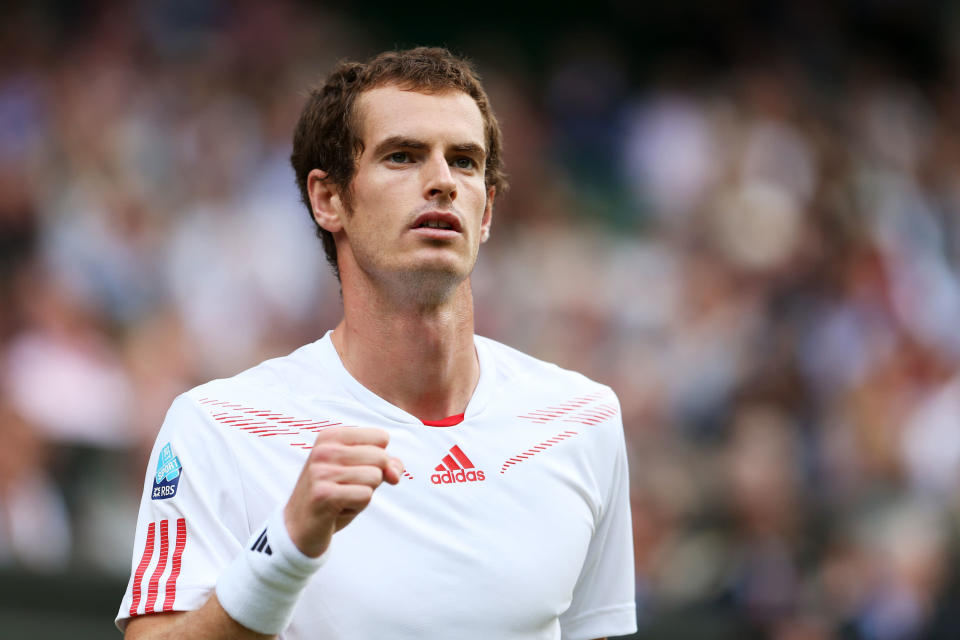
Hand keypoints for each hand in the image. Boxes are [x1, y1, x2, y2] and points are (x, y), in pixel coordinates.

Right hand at [284, 427, 402, 557]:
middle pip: (381, 457)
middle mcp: (324, 449)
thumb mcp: (360, 473)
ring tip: (342, 498)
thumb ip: (385, 464)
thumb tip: (395, 473)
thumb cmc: (333, 495)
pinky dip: (358, 506)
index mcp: (331, 436)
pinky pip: (366, 495)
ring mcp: (321, 471)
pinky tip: (338, 509)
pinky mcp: (323, 494)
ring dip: (364, 494)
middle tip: (347, 488)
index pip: (381, 437)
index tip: (356, 471)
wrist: (299, 528)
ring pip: (375, 477)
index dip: (380, 459)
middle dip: (373, 479)